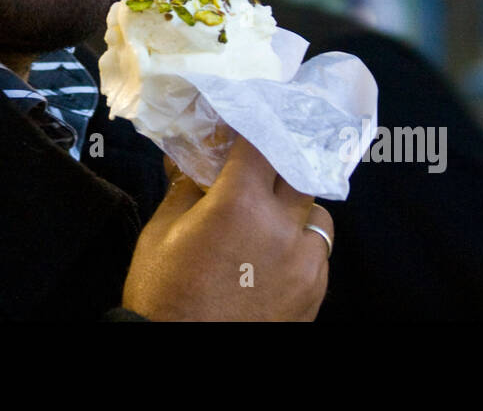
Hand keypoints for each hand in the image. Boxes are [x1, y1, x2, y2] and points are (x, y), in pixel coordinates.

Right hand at [121, 136, 331, 320]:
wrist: (179, 355)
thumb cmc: (163, 294)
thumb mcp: (162, 230)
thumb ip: (186, 186)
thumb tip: (191, 156)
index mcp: (240, 204)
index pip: (261, 143)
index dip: (252, 129)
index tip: (242, 127)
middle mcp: (282, 228)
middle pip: (298, 172)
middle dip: (277, 167)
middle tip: (256, 171)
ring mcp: (305, 264)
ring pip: (317, 212)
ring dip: (296, 207)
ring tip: (270, 218)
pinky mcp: (315, 293)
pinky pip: (320, 252)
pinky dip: (302, 244)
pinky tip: (275, 252)